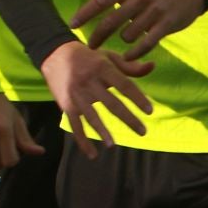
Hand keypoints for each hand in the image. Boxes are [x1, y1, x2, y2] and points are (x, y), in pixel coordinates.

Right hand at [39, 41, 154, 159]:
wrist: (55, 54)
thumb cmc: (88, 56)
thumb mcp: (108, 56)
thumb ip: (130, 66)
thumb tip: (152, 66)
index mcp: (103, 68)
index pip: (124, 85)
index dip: (137, 98)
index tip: (150, 111)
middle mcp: (89, 82)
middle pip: (112, 103)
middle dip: (128, 119)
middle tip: (142, 131)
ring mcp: (77, 95)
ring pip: (92, 116)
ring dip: (102, 131)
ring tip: (113, 145)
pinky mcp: (66, 105)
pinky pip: (75, 125)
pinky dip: (82, 140)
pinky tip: (92, 153)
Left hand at [71, 0, 203, 59]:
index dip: (86, 13)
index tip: (72, 24)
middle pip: (112, 21)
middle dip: (98, 36)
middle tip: (90, 45)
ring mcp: (155, 10)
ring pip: (129, 34)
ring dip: (124, 40)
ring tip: (126, 38)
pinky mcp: (167, 24)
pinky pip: (146, 43)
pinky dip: (135, 52)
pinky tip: (128, 56)